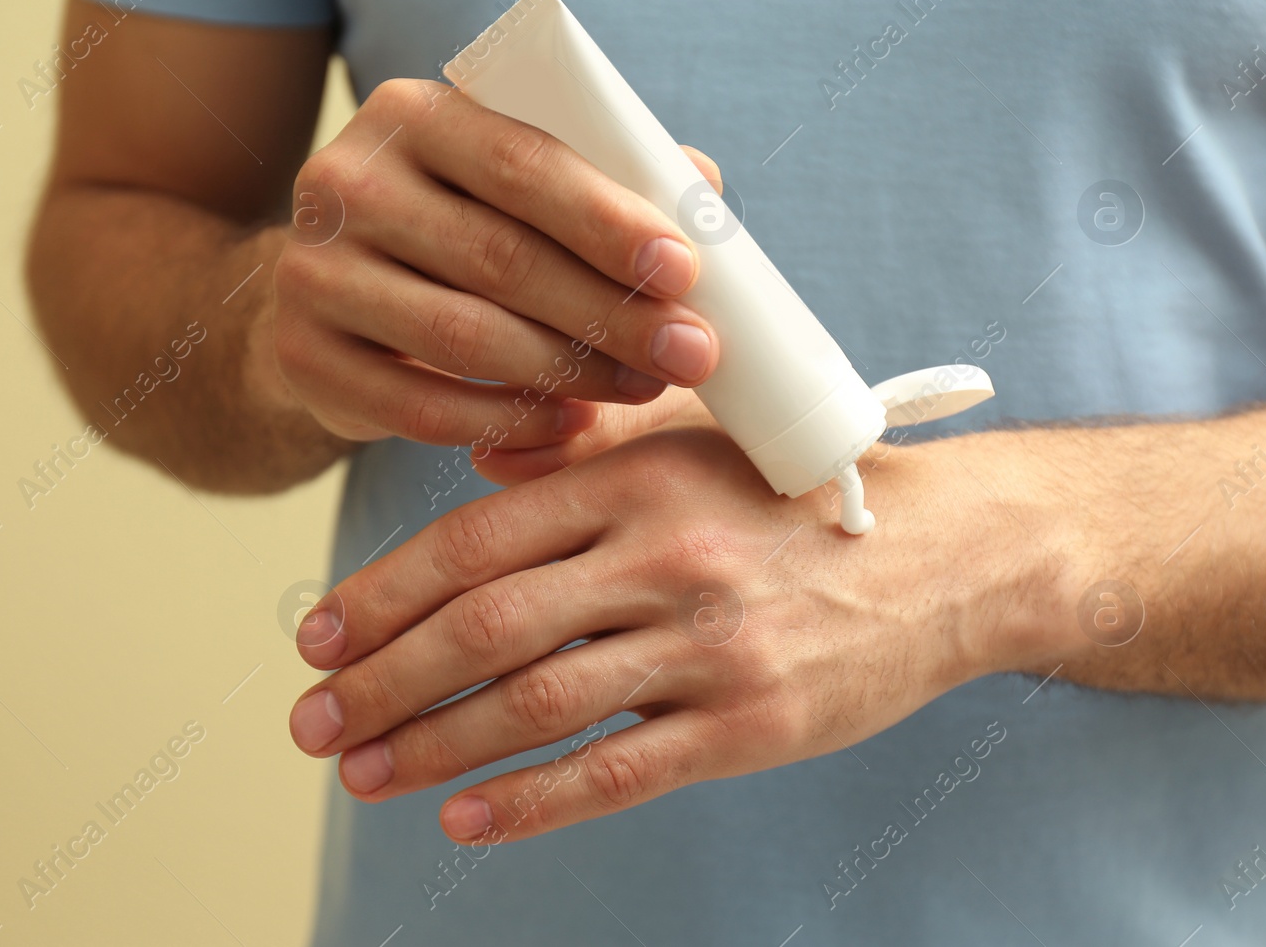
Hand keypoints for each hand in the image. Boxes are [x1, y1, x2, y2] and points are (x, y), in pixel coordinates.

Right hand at [270, 77, 723, 446]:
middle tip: (692, 352)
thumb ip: (604, 173)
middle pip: (500, 257)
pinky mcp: (303, 355)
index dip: (608, 220)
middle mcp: (345, 181)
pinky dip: (506, 423)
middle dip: (611, 312)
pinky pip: (419, 407)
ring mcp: (312, 272)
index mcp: (411, 114)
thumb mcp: (518, 183)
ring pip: (463, 338)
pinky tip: (568, 424)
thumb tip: (700, 188)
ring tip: (641, 388)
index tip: (685, 270)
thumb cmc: (459, 230)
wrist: (333, 297)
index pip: (522, 163)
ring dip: (570, 372)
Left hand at [288, 423, 1072, 842]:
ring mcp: (709, 647)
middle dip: (382, 679)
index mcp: (636, 482)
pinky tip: (463, 818)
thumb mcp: (692, 446)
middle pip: (486, 626)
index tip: (317, 637)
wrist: (952, 556)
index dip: (383, 593)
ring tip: (362, 772)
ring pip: (537, 704)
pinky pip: (619, 771)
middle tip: (312, 721)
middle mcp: (664, 559)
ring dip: (433, 744)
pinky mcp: (751, 726)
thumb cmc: (799, 497)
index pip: (475, 541)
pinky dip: (530, 802)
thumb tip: (473, 470)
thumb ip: (582, 454)